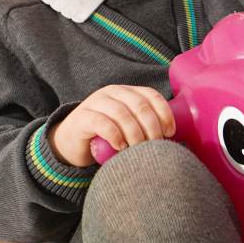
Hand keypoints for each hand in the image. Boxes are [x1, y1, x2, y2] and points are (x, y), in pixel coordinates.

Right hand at [50, 84, 174, 166]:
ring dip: (135, 133)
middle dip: (152, 127)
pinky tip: (121, 147)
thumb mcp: (128, 128)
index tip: (170, 133)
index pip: (151, 95)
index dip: (164, 113)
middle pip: (139, 105)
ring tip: (138, 149)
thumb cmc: (105, 138)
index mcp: (127, 92)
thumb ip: (145, 127)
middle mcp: (112, 93)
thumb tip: (173, 141)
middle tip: (155, 145)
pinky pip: (102, 123)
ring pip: (122, 113)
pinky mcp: (82, 117)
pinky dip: (115, 136)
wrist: (70, 143)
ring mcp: (96, 103)